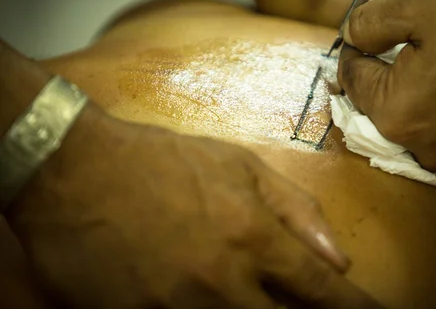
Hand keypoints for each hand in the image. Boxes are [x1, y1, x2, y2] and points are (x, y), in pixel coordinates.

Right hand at [6, 105, 381, 307]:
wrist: (77, 171)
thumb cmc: (163, 161)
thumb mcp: (238, 165)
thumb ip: (294, 209)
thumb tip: (340, 256)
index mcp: (252, 237)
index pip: (321, 290)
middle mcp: (222, 282)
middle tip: (303, 305)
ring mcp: (178, 308)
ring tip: (243, 289)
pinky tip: (201, 292)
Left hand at [337, 0, 435, 171]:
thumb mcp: (418, 4)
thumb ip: (370, 22)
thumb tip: (352, 33)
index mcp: (393, 115)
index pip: (352, 76)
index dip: (357, 41)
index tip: (370, 19)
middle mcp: (413, 145)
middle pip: (380, 92)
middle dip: (383, 52)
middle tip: (399, 13)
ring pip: (409, 102)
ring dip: (410, 68)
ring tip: (429, 32)